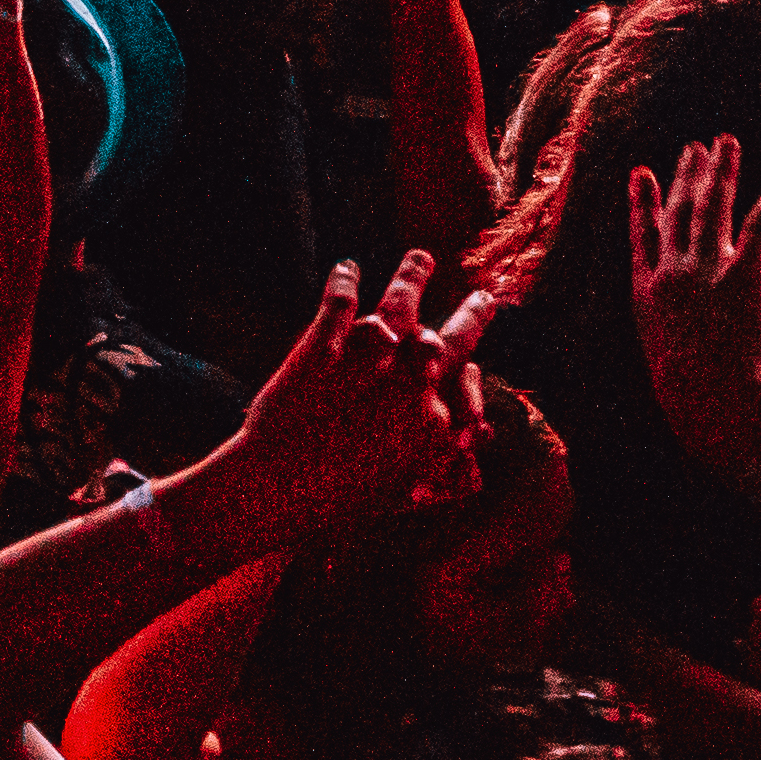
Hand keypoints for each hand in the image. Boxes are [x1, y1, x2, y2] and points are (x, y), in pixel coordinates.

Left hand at [209, 255, 487, 545]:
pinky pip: (341, 299)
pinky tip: (347, 268)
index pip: (467, 384)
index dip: (471, 377)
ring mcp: (370, 359)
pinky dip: (345, 280)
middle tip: (485, 298)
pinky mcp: (326, 344)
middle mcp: (411, 384)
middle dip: (474, 315)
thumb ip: (437, 470)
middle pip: (455, 337)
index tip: (472, 367)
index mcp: (434, 423)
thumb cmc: (339, 501)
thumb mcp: (400, 490)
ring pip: (402, 303)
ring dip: (413, 276)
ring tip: (421, 258)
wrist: (275, 491)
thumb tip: (474, 459)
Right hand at [624, 133, 760, 477]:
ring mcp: (707, 270)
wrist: (712, 403)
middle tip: (694, 148)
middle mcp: (673, 272)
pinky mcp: (745, 274)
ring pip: (712, 207)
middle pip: (679, 212)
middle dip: (686, 176)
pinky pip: (760, 226)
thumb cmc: (688, 394)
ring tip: (726, 144)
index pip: (643, 235)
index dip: (642, 201)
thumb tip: (675, 326)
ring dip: (721, 172)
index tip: (641, 172)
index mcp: (648, 292)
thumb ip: (667, 329)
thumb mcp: (661, 357)